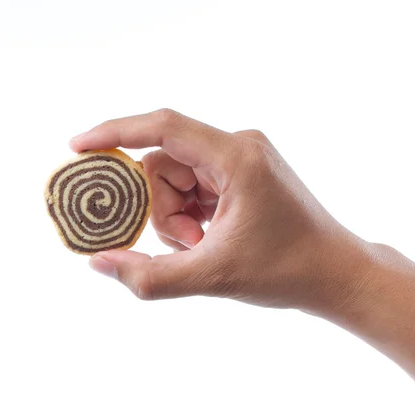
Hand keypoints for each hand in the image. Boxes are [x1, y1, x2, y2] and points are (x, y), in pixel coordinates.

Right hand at [70, 109, 372, 314]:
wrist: (335, 274)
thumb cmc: (287, 272)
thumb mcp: (212, 277)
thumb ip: (150, 276)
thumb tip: (99, 263)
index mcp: (236, 156)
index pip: (162, 127)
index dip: (114, 133)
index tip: (78, 148)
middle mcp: (239, 147)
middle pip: (164, 163)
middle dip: (160, 208)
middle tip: (185, 245)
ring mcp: (242, 160)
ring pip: (177, 177)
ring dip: (175, 216)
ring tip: (202, 247)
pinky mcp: (242, 175)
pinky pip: (194, 186)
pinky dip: (190, 216)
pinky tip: (208, 241)